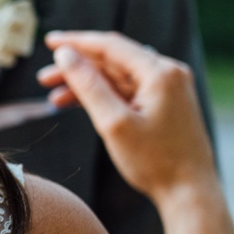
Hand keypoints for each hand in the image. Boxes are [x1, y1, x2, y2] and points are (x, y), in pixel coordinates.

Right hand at [36, 31, 217, 208]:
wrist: (190, 193)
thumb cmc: (155, 162)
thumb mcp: (113, 123)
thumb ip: (88, 85)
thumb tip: (65, 54)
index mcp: (160, 73)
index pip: (110, 46)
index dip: (76, 42)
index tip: (49, 40)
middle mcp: (168, 74)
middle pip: (112, 61)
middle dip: (77, 67)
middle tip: (44, 78)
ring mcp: (168, 89)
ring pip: (118, 77)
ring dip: (87, 84)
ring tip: (54, 98)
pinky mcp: (166, 104)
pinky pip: (128, 91)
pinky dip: (103, 96)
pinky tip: (79, 105)